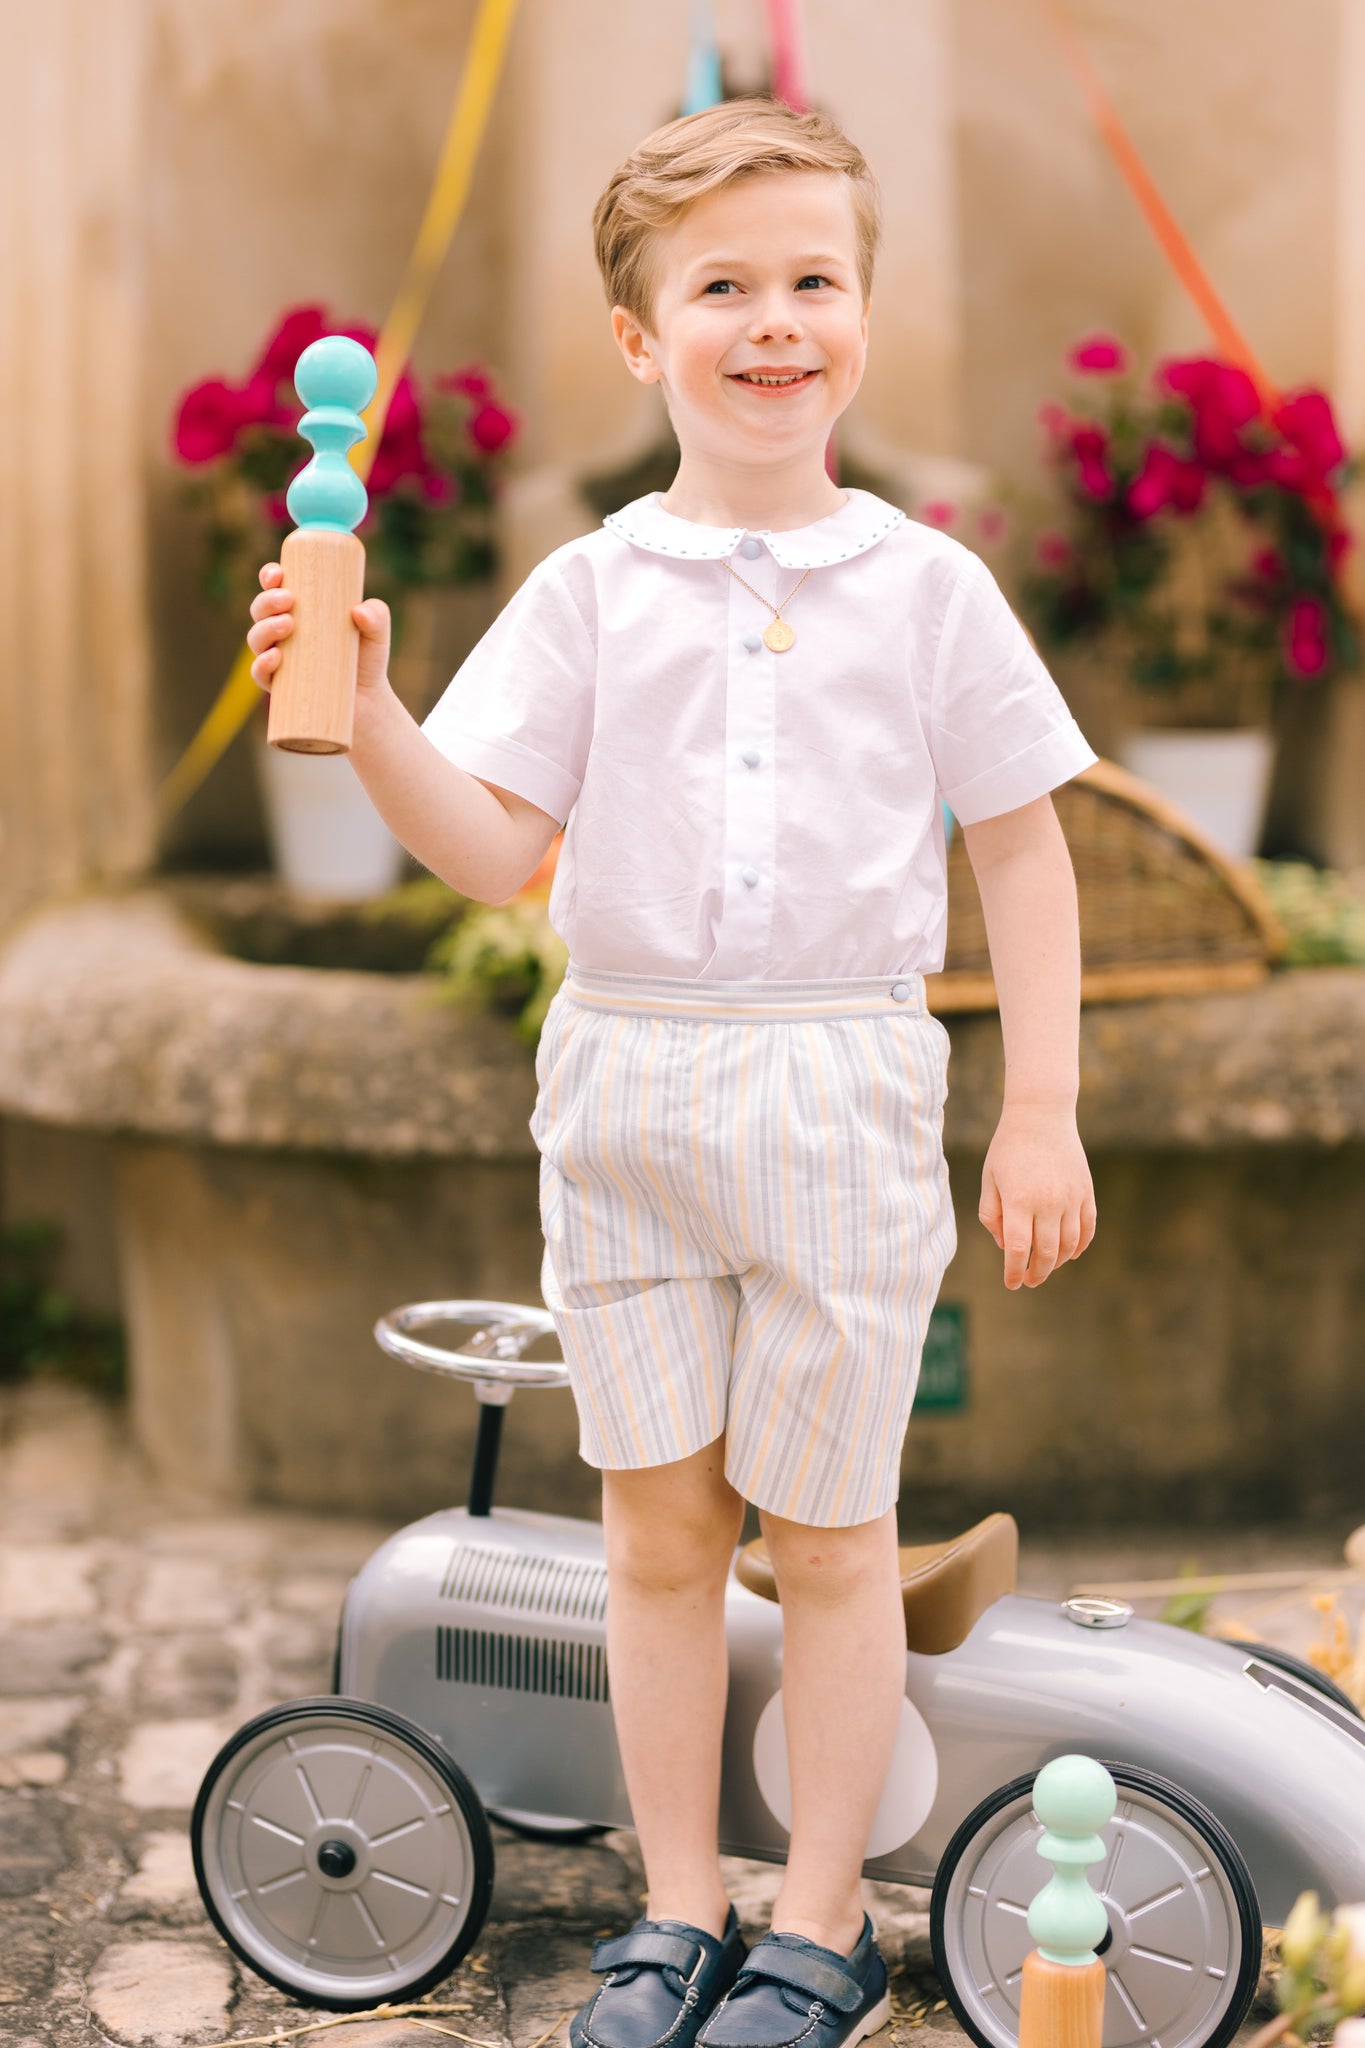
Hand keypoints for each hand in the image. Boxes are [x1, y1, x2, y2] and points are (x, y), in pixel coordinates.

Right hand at [247, 562, 391, 692]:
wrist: (368, 701)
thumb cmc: (367, 659)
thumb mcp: (376, 633)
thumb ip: (376, 616)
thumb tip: (359, 611)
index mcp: (298, 611)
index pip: (275, 588)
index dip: (270, 576)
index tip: (279, 573)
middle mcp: (281, 632)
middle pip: (260, 610)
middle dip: (267, 601)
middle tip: (289, 599)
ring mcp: (277, 659)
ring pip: (256, 639)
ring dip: (265, 628)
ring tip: (288, 624)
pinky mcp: (280, 687)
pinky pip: (260, 674)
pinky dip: (262, 664)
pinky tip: (275, 656)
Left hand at [978, 1103, 1095, 1289]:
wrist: (1041, 1115)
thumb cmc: (1008, 1148)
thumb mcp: (989, 1179)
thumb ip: (992, 1215)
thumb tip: (1005, 1246)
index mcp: (1019, 1200)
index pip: (1018, 1250)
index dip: (1014, 1272)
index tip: (1012, 1284)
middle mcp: (1047, 1202)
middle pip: (1046, 1254)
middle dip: (1036, 1273)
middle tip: (1028, 1280)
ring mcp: (1071, 1198)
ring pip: (1069, 1246)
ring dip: (1057, 1263)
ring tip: (1045, 1266)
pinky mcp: (1086, 1192)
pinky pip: (1088, 1228)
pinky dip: (1080, 1246)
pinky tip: (1070, 1254)